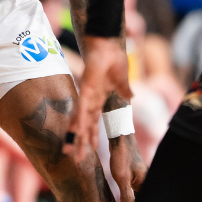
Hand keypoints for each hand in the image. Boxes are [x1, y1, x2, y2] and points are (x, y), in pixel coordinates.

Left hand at [64, 35, 130, 164]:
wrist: (107, 42)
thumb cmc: (113, 57)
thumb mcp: (122, 79)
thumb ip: (125, 90)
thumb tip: (132, 96)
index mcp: (98, 98)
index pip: (94, 120)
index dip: (92, 134)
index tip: (91, 148)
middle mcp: (90, 99)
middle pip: (85, 125)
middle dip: (81, 142)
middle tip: (76, 159)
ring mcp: (87, 95)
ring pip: (81, 121)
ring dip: (76, 137)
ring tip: (70, 153)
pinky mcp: (87, 88)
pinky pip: (83, 108)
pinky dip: (79, 121)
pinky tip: (75, 133)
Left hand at [108, 133, 147, 201]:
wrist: (120, 139)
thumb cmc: (121, 156)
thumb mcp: (121, 178)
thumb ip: (126, 195)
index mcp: (146, 182)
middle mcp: (147, 180)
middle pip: (145, 199)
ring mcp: (142, 177)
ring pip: (140, 194)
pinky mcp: (136, 175)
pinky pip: (136, 189)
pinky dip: (132, 196)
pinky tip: (128, 201)